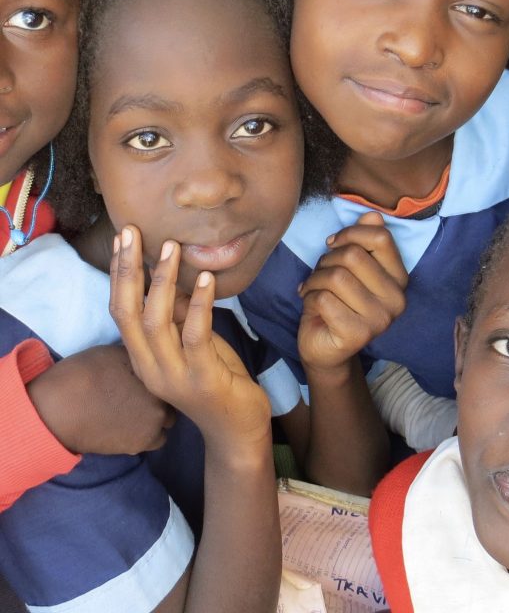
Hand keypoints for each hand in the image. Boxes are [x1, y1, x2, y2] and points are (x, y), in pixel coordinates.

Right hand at [27, 343, 174, 454]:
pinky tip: (131, 429)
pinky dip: (148, 436)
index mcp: (158, 370)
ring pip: (167, 421)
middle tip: (140, 399)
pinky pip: (158, 440)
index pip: (173, 374)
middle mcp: (163, 395)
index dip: (162, 377)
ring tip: (135, 415)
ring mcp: (155, 420)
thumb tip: (148, 356)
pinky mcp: (143, 442)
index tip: (147, 382)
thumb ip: (139, 356)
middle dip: (161, 398)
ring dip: (157, 418)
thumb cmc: (83, 373)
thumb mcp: (115, 352)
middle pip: (173, 398)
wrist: (60, 408)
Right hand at [109, 226, 270, 452]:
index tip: (120, 239)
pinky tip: (207, 279)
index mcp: (142, 357)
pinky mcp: (202, 379)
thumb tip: (172, 281)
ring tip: (173, 248)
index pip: (120, 310)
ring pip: (157, 321)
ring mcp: (173, 376)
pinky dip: (201, 304)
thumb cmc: (216, 380)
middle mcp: (149, 367)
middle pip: (128, 312)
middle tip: (132, 232)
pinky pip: (196, 335)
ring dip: (164, 281)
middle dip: (128, 269)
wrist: (236, 430)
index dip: (118, 274)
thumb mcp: (193, 344)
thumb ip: (180, 318)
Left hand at [297, 212, 407, 373]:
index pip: (380, 238)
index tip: (333, 244)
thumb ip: (363, 241)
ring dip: (315, 279)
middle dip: (326, 260)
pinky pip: (323, 299)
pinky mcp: (357, 335)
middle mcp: (396, 300)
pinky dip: (309, 298)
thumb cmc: (337, 301)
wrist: (325, 347)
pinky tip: (312, 306)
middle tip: (319, 274)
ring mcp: (379, 320)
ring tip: (313, 289)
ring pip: (336, 277)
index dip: (350, 234)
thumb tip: (373, 215)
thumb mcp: (349, 267)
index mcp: (400, 279)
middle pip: (353, 256)